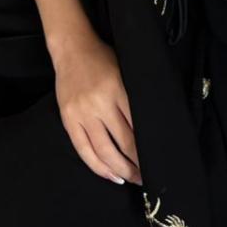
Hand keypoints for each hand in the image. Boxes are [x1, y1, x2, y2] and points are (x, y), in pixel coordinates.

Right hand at [54, 31, 142, 186]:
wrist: (71, 48)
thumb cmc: (102, 57)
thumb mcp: (125, 71)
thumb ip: (134, 97)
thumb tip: (153, 125)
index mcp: (118, 89)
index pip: (138, 127)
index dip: (148, 148)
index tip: (158, 161)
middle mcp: (100, 103)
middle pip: (124, 143)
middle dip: (138, 164)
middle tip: (148, 176)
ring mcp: (82, 113)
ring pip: (104, 151)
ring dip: (120, 170)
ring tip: (132, 179)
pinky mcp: (68, 119)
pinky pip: (83, 149)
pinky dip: (97, 166)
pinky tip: (110, 175)